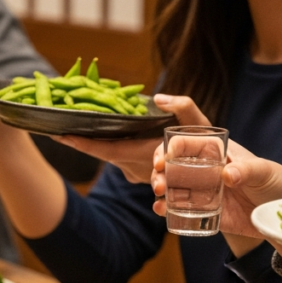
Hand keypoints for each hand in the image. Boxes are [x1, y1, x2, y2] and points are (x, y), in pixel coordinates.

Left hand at [54, 94, 213, 183]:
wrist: (224, 185)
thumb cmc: (212, 152)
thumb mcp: (202, 127)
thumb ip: (183, 108)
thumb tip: (160, 97)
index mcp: (144, 156)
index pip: (104, 150)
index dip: (80, 143)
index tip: (57, 134)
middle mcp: (137, 168)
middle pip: (103, 153)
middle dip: (80, 141)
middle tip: (56, 127)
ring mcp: (140, 175)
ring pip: (113, 157)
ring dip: (96, 144)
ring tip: (74, 129)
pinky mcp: (145, 177)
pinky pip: (125, 163)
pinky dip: (112, 149)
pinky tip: (100, 139)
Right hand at [151, 144, 281, 248]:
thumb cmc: (277, 184)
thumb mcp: (266, 172)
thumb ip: (248, 170)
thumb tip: (228, 174)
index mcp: (217, 151)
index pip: (189, 140)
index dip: (172, 145)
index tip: (163, 157)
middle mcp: (204, 168)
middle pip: (172, 161)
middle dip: (159, 167)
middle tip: (159, 179)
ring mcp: (201, 189)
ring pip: (171, 184)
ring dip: (159, 186)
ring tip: (159, 194)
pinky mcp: (201, 211)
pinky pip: (178, 208)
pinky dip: (165, 208)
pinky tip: (161, 209)